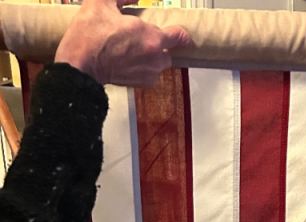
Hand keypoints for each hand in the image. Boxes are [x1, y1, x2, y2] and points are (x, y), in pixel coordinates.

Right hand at [55, 0, 190, 87]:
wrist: (79, 64)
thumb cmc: (90, 35)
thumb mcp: (102, 1)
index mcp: (152, 37)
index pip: (179, 36)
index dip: (180, 33)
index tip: (179, 33)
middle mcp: (155, 58)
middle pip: (168, 51)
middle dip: (158, 44)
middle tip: (140, 37)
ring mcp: (149, 73)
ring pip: (159, 64)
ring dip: (151, 57)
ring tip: (132, 49)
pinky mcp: (140, 84)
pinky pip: (150, 75)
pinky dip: (143, 68)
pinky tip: (129, 60)